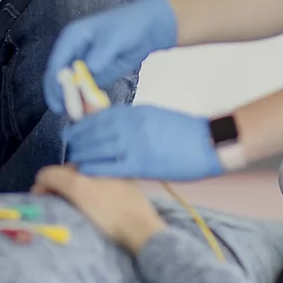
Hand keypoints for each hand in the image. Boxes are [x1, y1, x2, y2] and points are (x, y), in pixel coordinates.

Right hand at [34, 164, 167, 253]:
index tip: (40, 196)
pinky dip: (90, 204)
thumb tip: (40, 177)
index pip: (67, 166)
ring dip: (75, 197)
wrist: (142, 233)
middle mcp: (113, 169)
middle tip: (52, 205)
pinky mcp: (129, 202)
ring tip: (68, 212)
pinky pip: (102, 198)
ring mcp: (123, 185)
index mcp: (102, 161)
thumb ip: (55, 177)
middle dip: (61, 188)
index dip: (51, 180)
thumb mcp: (78, 188)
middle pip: (78, 176)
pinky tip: (88, 216)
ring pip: (90, 188)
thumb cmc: (109, 209)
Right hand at [42, 0, 177, 113]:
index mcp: (71, 38)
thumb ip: (100, 54)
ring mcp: (82, 64)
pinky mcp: (94, 74)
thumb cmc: (128, 26)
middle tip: (69, 112)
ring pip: (70, 87)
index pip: (56, 64)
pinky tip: (91, 109)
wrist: (147, 29)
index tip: (59, 101)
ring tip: (80, 115)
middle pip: (58, 78)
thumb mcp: (113, 38)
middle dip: (61, 96)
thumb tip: (89, 69)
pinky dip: (85, 100)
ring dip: (72, 101)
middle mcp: (73, 52)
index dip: (54, 84)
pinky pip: (84, 90)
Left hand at [63, 105, 224, 181]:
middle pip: (93, 131)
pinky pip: (109, 165)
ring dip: (82, 153)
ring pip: (97, 147)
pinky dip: (93, 166)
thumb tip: (114, 127)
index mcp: (134, 112)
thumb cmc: (186, 132)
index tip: (75, 132)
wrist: (210, 142)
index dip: (83, 125)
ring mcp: (134, 143)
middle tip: (71, 148)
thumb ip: (133, 121)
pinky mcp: (141, 163)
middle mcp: (130, 125)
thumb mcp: (155, 117)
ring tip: (74, 160)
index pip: (99, 116)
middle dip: (78, 140)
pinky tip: (84, 170)